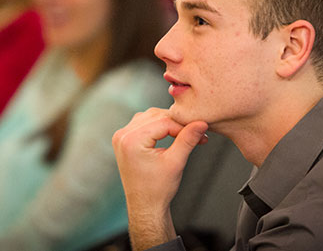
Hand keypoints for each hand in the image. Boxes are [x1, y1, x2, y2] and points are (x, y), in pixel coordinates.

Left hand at [113, 108, 207, 249]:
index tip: (200, 132)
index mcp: (132, 141)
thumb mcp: (176, 162)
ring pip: (149, 116)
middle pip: (156, 116)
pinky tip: (169, 133)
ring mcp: (121, 137)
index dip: (184, 126)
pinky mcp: (123, 139)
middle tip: (195, 132)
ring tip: (184, 134)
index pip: (163, 122)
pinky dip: (157, 125)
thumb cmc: (158, 189)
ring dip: (167, 122)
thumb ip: (188, 139)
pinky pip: (143, 123)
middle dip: (176, 123)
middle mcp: (123, 136)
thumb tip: (201, 123)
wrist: (146, 206)